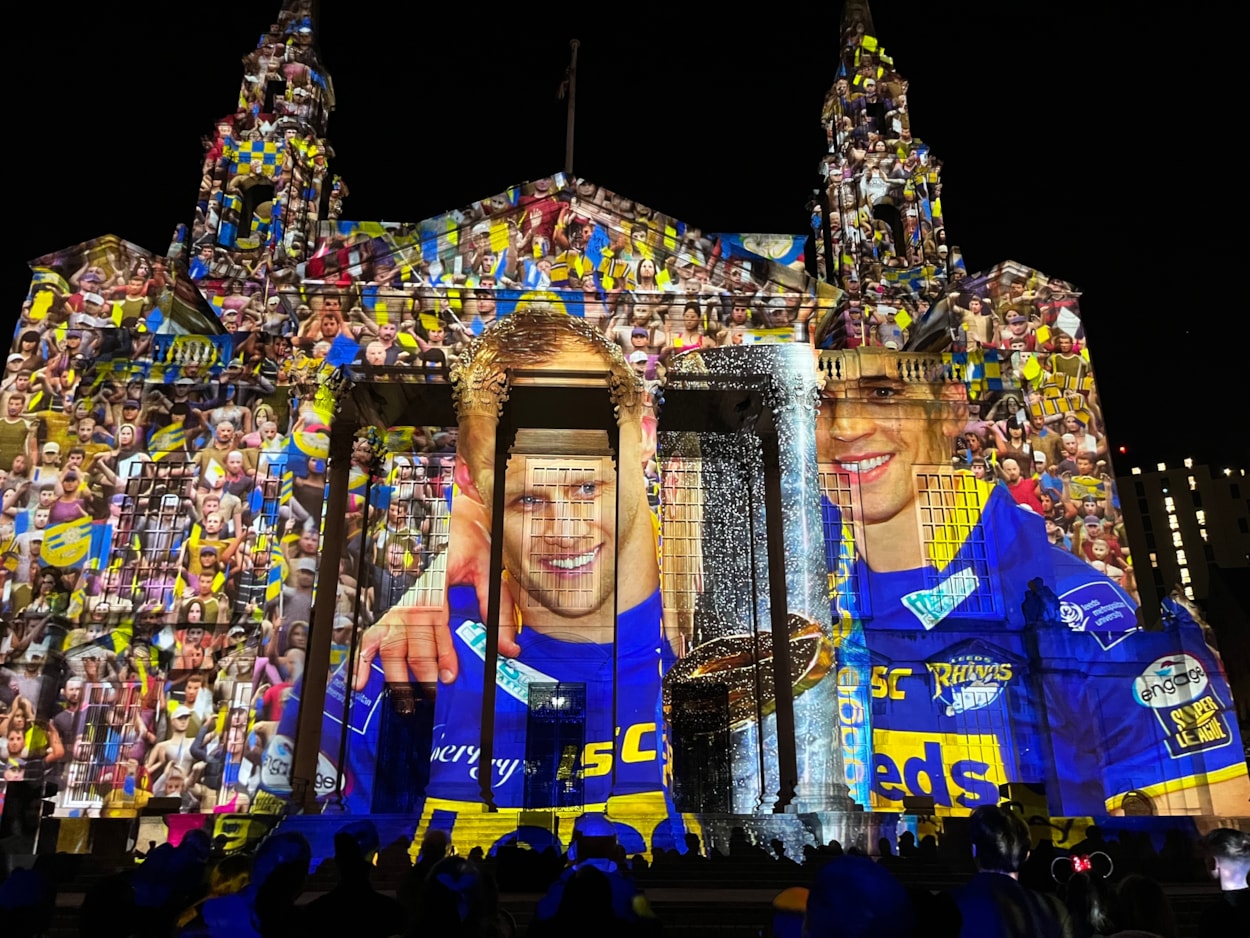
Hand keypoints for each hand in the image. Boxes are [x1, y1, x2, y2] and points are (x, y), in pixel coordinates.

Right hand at [353, 492, 519, 690]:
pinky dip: (364, 657)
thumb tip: (509, 646)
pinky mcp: (385, 601)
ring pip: (388, 638)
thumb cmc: (466, 538)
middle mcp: (409, 589)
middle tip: (427, 696)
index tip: (447, 674)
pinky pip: (370, 631)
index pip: (434, 621)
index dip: (440, 650)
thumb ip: (496, 609)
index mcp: (434, 578)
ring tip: (402, 696)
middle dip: (418, 670)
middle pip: (409, 637)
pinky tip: (363, 679)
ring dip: (393, 670)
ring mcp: (393, 596)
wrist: (443, 511)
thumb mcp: (488, 568)